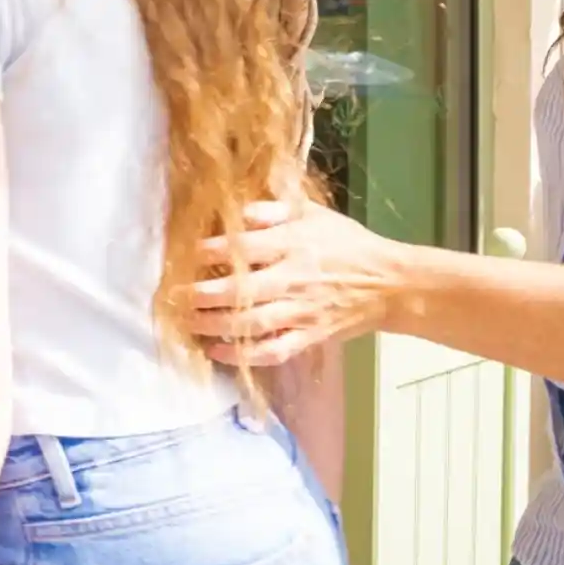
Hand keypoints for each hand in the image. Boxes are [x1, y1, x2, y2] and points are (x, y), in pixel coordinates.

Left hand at [187, 201, 405, 366]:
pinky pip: (273, 350)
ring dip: (214, 326)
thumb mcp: (314, 214)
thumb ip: (274, 209)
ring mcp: (301, 311)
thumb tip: (238, 209)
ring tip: (187, 322)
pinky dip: (243, 355)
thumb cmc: (348, 244)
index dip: (208, 251)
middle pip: (240, 291)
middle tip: (173, 296)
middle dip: (201, 295)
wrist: (389, 284)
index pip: (243, 247)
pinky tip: (218, 351)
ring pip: (251, 324)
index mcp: (293, 244)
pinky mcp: (309, 336)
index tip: (184, 254)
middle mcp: (293, 279)